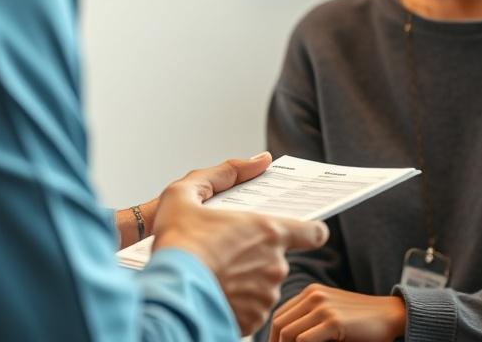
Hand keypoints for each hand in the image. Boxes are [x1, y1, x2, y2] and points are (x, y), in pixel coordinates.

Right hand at [152, 154, 329, 334]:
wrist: (168, 293)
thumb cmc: (177, 242)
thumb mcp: (186, 192)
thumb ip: (226, 172)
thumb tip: (261, 160)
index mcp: (268, 231)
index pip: (313, 232)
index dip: (308, 231)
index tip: (300, 232)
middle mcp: (275, 265)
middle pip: (279, 259)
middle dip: (258, 256)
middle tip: (228, 253)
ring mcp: (266, 295)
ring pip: (265, 286)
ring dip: (248, 281)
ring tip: (218, 275)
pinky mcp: (253, 320)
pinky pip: (252, 309)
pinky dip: (238, 303)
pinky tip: (216, 294)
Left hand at [269, 285, 405, 341]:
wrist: (391, 315)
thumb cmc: (361, 322)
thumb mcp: (331, 315)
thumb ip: (310, 321)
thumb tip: (285, 339)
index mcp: (311, 292)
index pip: (279, 315)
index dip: (273, 337)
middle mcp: (313, 295)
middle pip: (279, 324)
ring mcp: (323, 307)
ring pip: (288, 333)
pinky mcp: (333, 321)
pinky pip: (304, 341)